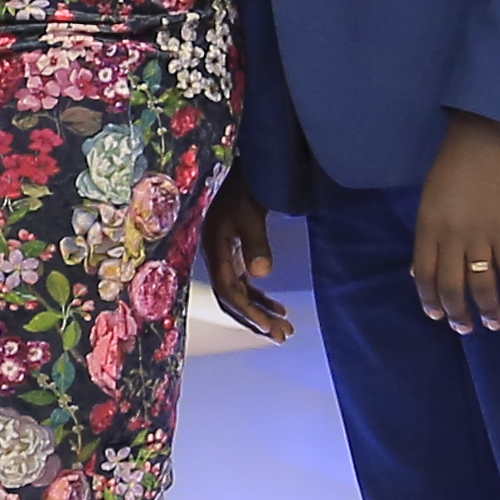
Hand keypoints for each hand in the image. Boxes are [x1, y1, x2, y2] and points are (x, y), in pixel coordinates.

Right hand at [199, 179, 296, 342]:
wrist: (237, 164)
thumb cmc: (242, 185)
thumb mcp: (250, 212)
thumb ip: (255, 243)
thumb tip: (262, 275)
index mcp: (216, 249)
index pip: (228, 291)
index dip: (247, 312)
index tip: (269, 327)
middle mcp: (217, 256)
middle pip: (233, 297)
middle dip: (256, 318)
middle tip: (282, 336)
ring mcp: (224, 254)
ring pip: (239, 292)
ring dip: (260, 310)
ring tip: (284, 327)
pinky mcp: (233, 249)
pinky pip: (243, 281)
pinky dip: (259, 295)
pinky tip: (276, 305)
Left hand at [409, 114, 499, 330]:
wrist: (484, 137)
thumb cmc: (454, 164)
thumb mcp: (430, 199)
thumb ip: (430, 233)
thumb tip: (425, 266)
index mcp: (427, 227)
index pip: (423, 274)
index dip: (429, 299)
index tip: (437, 316)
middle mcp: (449, 236)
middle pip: (451, 285)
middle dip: (458, 313)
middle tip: (466, 329)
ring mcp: (478, 234)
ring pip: (481, 282)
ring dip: (488, 308)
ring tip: (495, 324)